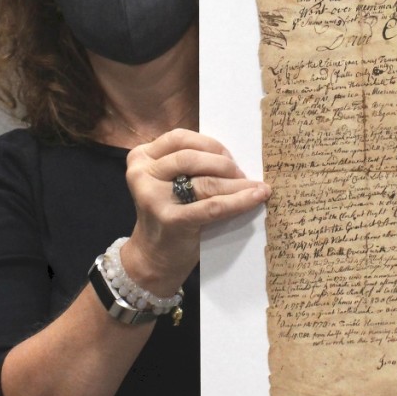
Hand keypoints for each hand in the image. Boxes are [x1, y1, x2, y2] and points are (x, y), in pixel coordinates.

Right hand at [120, 128, 270, 294]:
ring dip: (237, 183)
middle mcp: (142, 175)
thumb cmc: (169, 215)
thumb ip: (189, 166)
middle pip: (192, 157)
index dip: (210, 144)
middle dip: (223, 164)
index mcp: (141, 158)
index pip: (179, 138)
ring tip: (255, 186)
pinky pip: (213, 206)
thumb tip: (233, 156)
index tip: (229, 156)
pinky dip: (238, 201)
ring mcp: (154, 198)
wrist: (154, 257)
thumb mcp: (169, 182)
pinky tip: (256, 197)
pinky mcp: (171, 220)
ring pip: (205, 181)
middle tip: (243, 174)